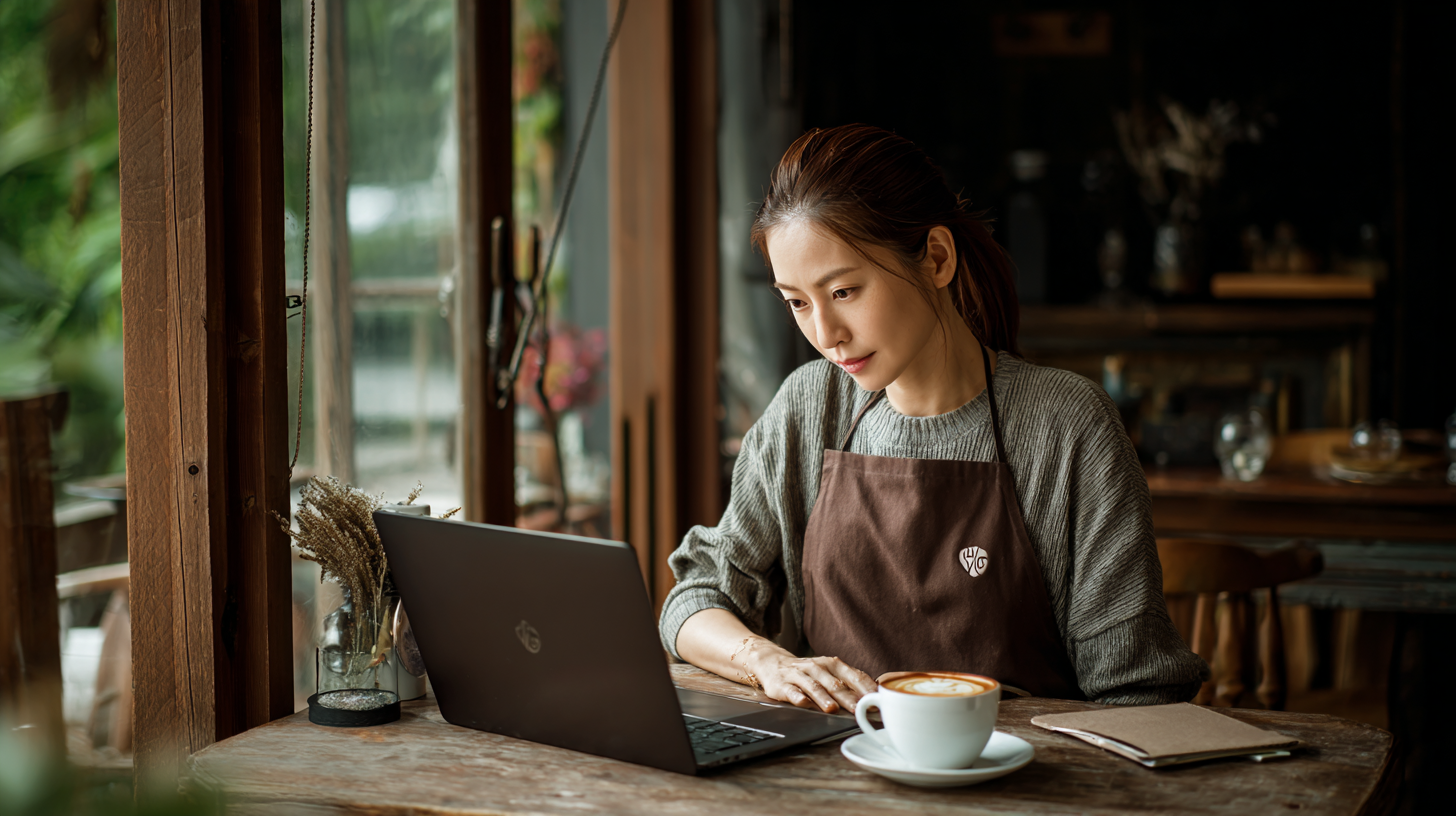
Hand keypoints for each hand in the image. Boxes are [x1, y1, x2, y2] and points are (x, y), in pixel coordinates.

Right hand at [738, 639, 875, 713]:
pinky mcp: (782, 684)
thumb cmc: (809, 672)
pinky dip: (797, 696)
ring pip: (813, 686)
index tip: (876, 699)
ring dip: (823, 698)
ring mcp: (799, 675)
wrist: (773, 662)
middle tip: (859, 709)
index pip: (852, 675)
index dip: (865, 687)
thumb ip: (850, 683)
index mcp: (832, 665)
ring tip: (832, 709)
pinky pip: (791, 691)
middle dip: (847, 697)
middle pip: (834, 683)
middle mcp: (817, 667)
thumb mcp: (830, 673)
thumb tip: (876, 697)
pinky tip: (803, 703)